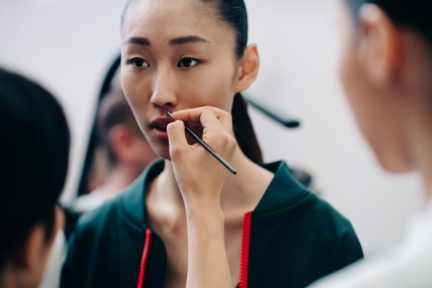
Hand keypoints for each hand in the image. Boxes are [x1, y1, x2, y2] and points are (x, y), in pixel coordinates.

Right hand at [167, 106, 234, 287]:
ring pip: (219, 123)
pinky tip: (191, 137)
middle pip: (218, 114)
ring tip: (185, 127)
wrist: (204, 201)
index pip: (206, 112)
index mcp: (219, 137)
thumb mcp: (178, 152)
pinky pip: (219, 134)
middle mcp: (229, 140)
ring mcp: (229, 147)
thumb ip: (175, 130)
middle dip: (200, 113)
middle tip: (184, 118)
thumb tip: (176, 121)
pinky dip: (206, 131)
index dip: (188, 112)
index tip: (174, 119)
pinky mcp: (226, 153)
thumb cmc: (191, 179)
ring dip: (202, 122)